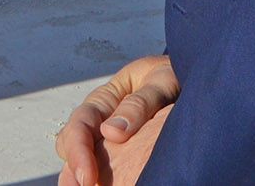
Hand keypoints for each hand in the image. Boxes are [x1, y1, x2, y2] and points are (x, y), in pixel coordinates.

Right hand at [57, 54, 178, 185]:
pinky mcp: (118, 154)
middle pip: (70, 144)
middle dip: (73, 169)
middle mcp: (99, 120)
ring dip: (76, 177)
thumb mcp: (159, 85)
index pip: (80, 124)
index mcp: (104, 100)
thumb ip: (138, 104)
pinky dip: (97, 179)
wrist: (184, 81)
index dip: (78, 150)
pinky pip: (101, 168)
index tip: (87, 176)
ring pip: (80, 158)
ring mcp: (106, 138)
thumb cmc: (171, 78)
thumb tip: (110, 132)